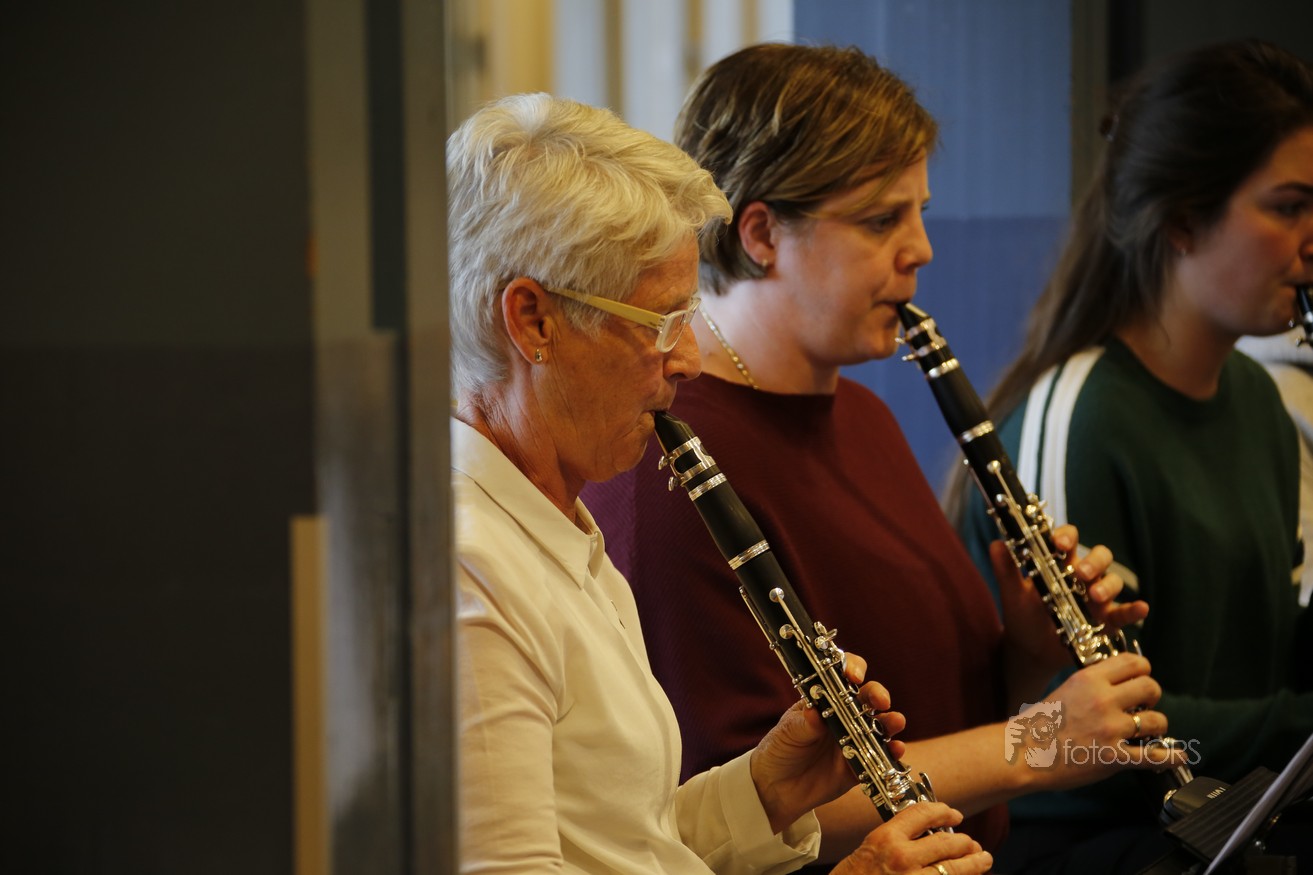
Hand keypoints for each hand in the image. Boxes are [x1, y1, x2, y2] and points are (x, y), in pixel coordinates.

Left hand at [750, 653, 906, 832]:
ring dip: (891, 721)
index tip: (854, 676)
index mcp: (824, 699)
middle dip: (878, 693)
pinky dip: (892, 752)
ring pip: (880, 724)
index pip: (842, 675)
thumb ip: (803, 724)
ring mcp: (855, 738)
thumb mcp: (787, 732)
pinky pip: (881, 756)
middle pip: (868, 696)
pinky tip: (895, 750)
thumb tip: (815, 713)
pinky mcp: (861, 764)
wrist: (776, 789)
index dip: (852, 669)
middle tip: (881, 700)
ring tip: (895, 723)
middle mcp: (844, 715)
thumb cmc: (779, 750)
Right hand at [829, 804, 991, 874]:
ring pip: (955, 869)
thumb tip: (928, 837)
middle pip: (947, 843)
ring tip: (983, 860)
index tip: (953, 814)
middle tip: (973, 844)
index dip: (943, 811)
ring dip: (974, 864)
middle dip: (966, 843)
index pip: (922, 814)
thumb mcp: (870, 849)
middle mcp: (903, 858)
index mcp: (887, 838)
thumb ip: (897, 840)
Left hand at [994, 524, 1148, 676]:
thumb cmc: (1022, 616)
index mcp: (1059, 564)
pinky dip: (1134, 609)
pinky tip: (1142, 607)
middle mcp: (1082, 577)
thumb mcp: (1012, 593)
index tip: (1059, 544)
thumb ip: (1006, 569)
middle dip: (1093, 561)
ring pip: (1113, 581)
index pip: (1068, 541)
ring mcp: (1097, 598)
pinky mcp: (1106, 621)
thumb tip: (996, 544)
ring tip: (1095, 596)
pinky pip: (1125, 613)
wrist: (1029, 650)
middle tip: (1082, 573)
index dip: (1067, 537)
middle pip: (1099, 557)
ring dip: (1108, 585)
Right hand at [1018, 652, 1185, 790]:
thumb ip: (1092, 686)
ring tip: (1147, 732)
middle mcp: (1103, 700)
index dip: (1143, 670)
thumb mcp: (1065, 690)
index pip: (1133, 662)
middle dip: (1152, 697)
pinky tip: (1178, 754)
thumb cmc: (1038, 723)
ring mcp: (1110, 729)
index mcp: (1089, 679)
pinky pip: (1154, 756)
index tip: (1140, 679)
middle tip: (1143, 706)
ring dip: (1156, 727)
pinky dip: (1170, 756)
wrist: (1022, 752)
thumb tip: (1118, 685)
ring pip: (1157, 721)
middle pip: (1151, 687)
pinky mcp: (1114, 757)